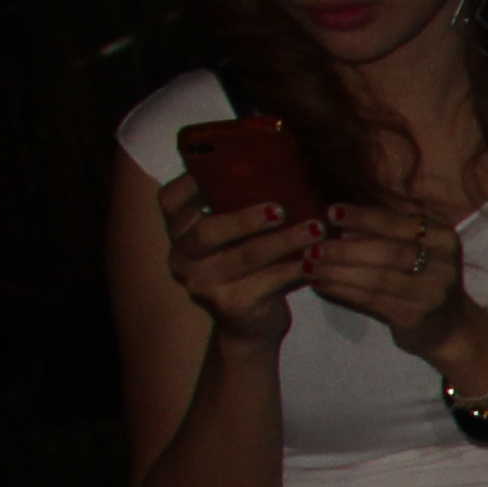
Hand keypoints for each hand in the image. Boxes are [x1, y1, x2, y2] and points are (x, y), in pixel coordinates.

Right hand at [157, 169, 318, 350]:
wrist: (251, 326)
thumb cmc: (249, 267)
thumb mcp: (237, 236)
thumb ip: (241, 206)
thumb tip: (284, 161)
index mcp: (179, 232)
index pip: (171, 200)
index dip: (194, 182)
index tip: (231, 166)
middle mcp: (182, 257)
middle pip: (208, 230)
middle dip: (247, 217)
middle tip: (281, 208)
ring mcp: (202, 284)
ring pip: (245, 256)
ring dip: (284, 241)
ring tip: (316, 229)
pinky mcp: (230, 305)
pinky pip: (267, 283)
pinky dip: (295, 270)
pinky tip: (316, 259)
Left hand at [303, 198, 484, 369]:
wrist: (451, 328)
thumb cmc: (423, 279)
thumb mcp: (416, 249)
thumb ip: (385, 234)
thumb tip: (337, 219)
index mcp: (443, 239)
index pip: (399, 224)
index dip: (363, 217)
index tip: (331, 212)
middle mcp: (443, 266)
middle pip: (388, 253)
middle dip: (344, 249)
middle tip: (313, 247)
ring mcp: (430, 294)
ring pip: (376, 279)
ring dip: (337, 271)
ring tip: (309, 265)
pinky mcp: (414, 317)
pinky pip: (370, 300)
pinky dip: (341, 290)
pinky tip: (320, 284)